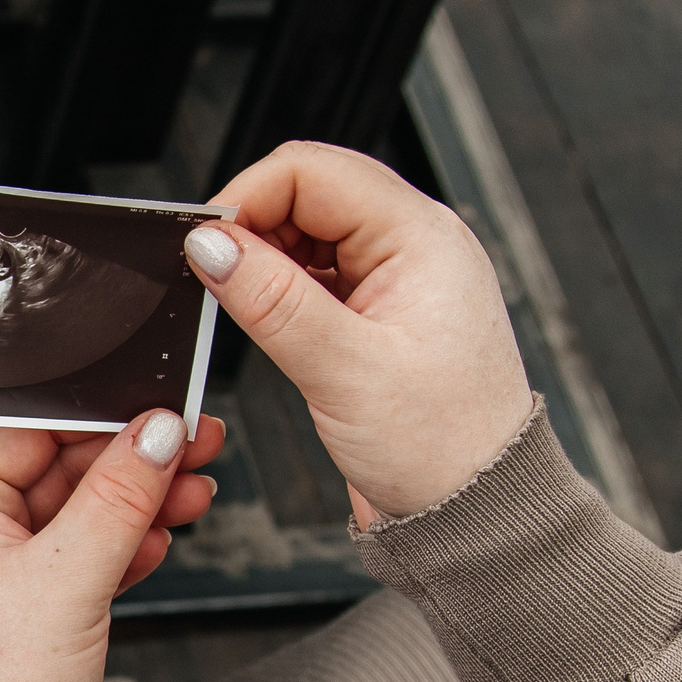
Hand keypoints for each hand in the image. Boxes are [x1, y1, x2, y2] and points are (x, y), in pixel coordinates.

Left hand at [0, 411, 223, 681]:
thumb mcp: (71, 575)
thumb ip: (119, 495)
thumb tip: (154, 433)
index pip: (28, 428)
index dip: (100, 417)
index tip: (160, 411)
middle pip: (56, 467)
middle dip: (129, 460)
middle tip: (196, 446)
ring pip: (73, 514)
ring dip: (135, 503)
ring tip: (193, 492)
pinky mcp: (21, 612)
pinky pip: (74, 559)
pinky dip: (119, 549)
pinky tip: (159, 542)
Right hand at [185, 141, 531, 524]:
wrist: (477, 509)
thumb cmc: (440, 446)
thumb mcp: (344, 371)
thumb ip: (272, 300)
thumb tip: (211, 244)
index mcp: (422, 237)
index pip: (314, 172)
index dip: (249, 198)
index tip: (204, 247)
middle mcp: (414, 245)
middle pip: (308, 193)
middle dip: (252, 229)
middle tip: (214, 281)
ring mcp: (395, 279)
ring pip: (307, 234)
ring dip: (265, 263)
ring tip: (248, 315)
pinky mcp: (377, 314)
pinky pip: (315, 276)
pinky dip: (280, 292)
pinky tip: (268, 327)